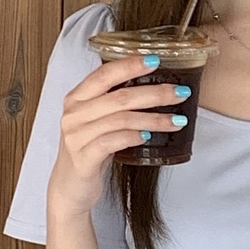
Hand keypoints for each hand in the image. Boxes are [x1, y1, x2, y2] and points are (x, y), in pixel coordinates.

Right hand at [47, 54, 191, 220]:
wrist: (69, 187)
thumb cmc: (88, 150)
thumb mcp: (95, 121)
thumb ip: (112, 104)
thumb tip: (154, 88)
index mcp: (76, 98)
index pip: (104, 74)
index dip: (130, 65)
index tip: (156, 60)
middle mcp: (73, 114)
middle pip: (120, 97)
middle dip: (155, 93)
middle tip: (180, 93)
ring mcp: (76, 136)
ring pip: (121, 119)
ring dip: (154, 119)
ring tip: (177, 121)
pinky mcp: (83, 158)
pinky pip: (113, 141)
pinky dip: (134, 137)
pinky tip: (150, 138)